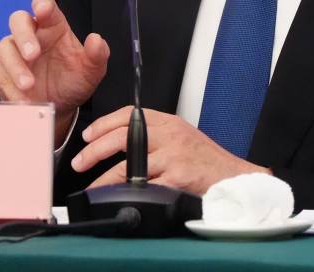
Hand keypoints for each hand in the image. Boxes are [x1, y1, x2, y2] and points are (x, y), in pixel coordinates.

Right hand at [0, 0, 108, 144]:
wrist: (58, 109)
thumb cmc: (73, 82)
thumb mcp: (91, 72)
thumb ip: (97, 56)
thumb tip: (96, 40)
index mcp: (53, 27)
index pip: (45, 6)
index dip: (42, 5)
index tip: (42, 10)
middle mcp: (31, 34)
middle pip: (18, 20)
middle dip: (24, 36)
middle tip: (32, 55)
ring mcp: (13, 51)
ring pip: (4, 48)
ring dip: (15, 67)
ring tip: (29, 86)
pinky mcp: (1, 70)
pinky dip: (8, 86)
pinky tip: (21, 99)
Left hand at [72, 106, 268, 194]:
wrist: (233, 176)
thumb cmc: (205, 160)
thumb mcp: (180, 137)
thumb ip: (154, 137)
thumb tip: (119, 145)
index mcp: (168, 121)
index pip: (128, 114)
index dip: (103, 124)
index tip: (86, 136)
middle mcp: (169, 134)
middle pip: (123, 137)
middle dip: (95, 150)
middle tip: (80, 162)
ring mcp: (174, 154)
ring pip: (129, 165)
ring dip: (106, 178)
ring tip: (94, 187)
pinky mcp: (178, 176)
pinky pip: (147, 185)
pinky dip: (130, 193)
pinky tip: (120, 198)